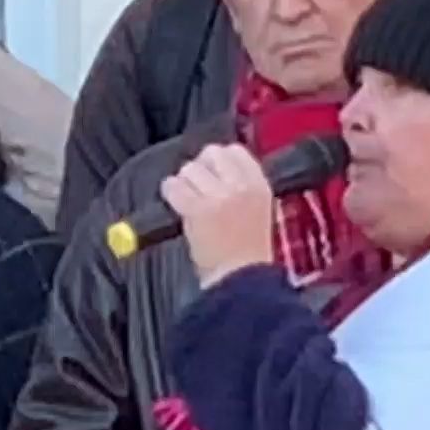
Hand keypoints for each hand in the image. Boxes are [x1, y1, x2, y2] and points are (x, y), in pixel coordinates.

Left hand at [160, 142, 278, 287]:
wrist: (241, 279)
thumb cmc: (247, 253)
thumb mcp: (258, 209)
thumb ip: (240, 185)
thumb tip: (213, 168)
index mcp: (259, 184)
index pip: (234, 151)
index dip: (218, 160)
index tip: (212, 174)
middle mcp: (240, 185)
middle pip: (210, 154)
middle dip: (199, 168)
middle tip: (197, 188)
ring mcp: (218, 196)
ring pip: (189, 169)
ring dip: (184, 182)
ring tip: (188, 200)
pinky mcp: (197, 209)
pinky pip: (174, 187)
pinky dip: (170, 193)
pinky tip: (176, 204)